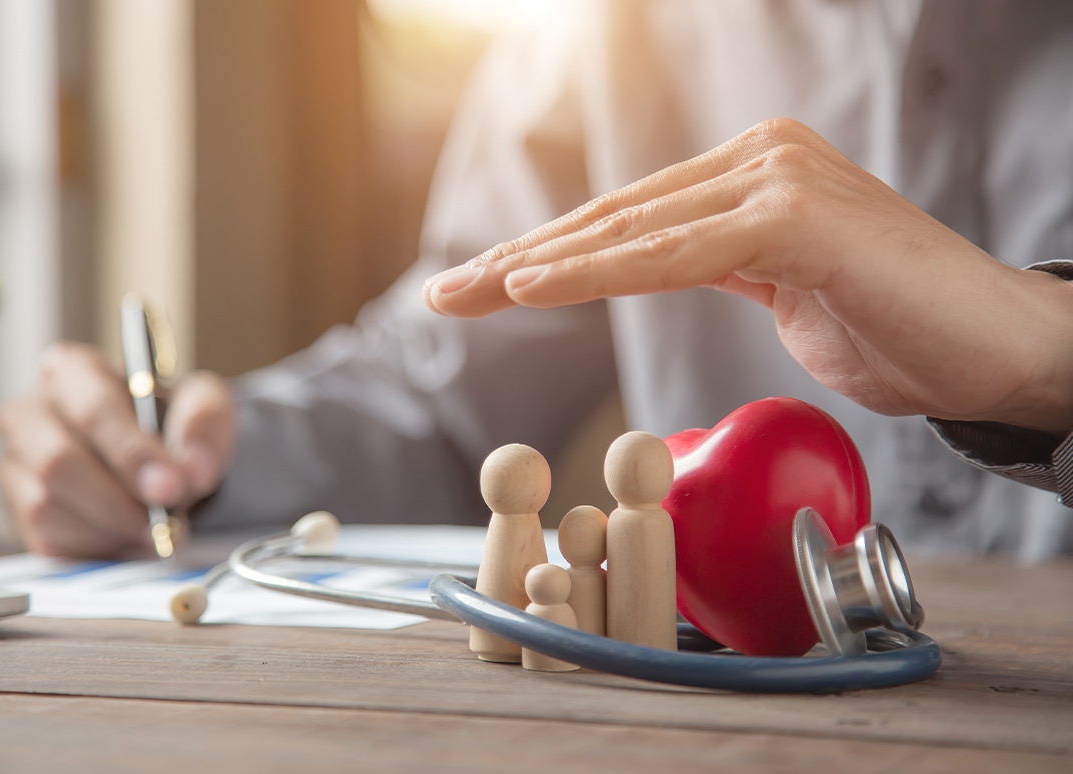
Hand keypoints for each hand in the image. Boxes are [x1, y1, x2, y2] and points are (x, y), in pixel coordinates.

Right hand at [0, 341, 236, 556]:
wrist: (160, 462)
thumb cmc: (173, 424)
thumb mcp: (204, 405)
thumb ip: (204, 424)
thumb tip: (194, 468)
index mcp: (72, 371)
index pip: (93, 409)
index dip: (132, 453)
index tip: (170, 487)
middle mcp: (28, 413)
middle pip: (56, 463)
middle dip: (117, 502)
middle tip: (163, 523)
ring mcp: (14, 465)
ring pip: (46, 508)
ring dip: (109, 529)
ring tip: (153, 529)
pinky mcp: (17, 512)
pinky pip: (46, 541)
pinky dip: (95, 549)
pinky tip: (126, 537)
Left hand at [423, 119, 1072, 434]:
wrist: (996, 351)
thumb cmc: (899, 329)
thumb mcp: (786, 293)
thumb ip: (722, 264)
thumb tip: (661, 263)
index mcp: (750, 178)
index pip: (626, 221)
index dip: (546, 257)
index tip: (481, 289)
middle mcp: (759, 161)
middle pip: (613, 218)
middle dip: (520, 262)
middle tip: (446, 295)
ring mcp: (779, 180)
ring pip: (633, 230)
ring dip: (539, 268)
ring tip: (468, 293)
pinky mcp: (799, 218)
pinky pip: (680, 254)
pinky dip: (603, 273)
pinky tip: (535, 285)